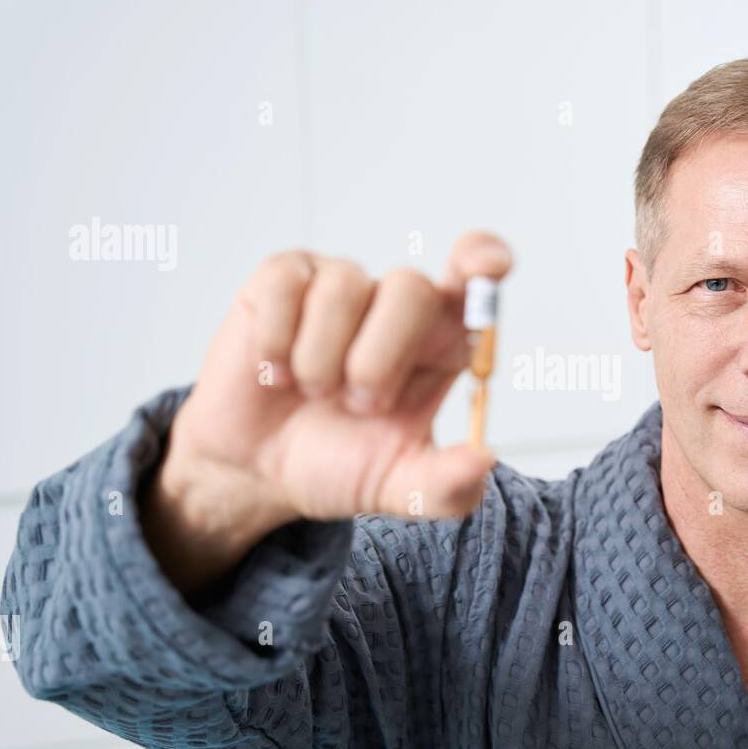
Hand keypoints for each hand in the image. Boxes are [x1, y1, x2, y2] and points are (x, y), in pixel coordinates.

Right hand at [141, 232, 512, 589]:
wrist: (258, 471)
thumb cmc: (337, 463)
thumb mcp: (399, 489)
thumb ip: (449, 486)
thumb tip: (485, 460)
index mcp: (440, 342)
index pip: (476, 278)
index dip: (483, 258)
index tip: (489, 269)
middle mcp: (396, 304)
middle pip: (412, 288)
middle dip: (381, 358)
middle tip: (359, 406)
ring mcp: (339, 284)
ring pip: (344, 290)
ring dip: (322, 360)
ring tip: (312, 392)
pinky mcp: (284, 279)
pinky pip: (286, 288)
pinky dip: (277, 342)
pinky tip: (274, 372)